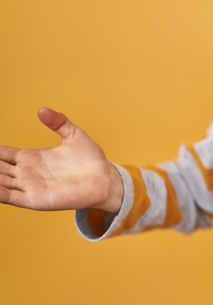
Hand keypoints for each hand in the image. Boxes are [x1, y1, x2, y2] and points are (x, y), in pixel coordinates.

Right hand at [0, 108, 122, 212]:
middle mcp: (26, 173)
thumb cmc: (90, 159)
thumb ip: (58, 122)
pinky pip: (11, 197)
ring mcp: (29, 187)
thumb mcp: (74, 135)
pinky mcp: (36, 199)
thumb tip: (41, 110)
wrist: (105, 178)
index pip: (2, 154)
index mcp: (30, 158)